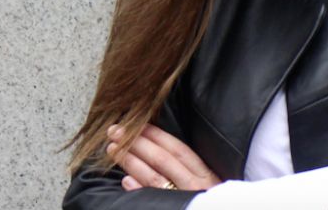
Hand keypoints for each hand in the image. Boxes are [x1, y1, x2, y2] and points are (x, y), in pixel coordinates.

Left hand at [106, 123, 220, 191]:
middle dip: (138, 143)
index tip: (137, 124)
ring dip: (132, 162)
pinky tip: (125, 180)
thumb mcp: (209, 187)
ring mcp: (185, 199)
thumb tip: (159, 154)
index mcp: (205, 175)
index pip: (177, 149)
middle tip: (115, 131)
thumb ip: (189, 171)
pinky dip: (139, 190)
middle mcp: (196, 185)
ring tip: (113, 150)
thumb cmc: (214, 205)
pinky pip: (153, 200)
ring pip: (154, 177)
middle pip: (163, 159)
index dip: (156, 135)